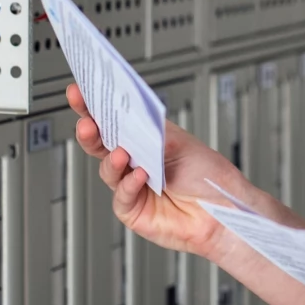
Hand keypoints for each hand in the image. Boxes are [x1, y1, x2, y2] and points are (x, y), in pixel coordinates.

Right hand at [67, 83, 247, 259]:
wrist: (225, 212)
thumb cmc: (209, 177)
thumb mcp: (179, 143)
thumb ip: (148, 133)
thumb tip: (125, 124)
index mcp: (146, 138)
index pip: (114, 118)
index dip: (94, 106)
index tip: (80, 92)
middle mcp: (136, 160)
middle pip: (101, 143)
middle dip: (90, 131)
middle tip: (87, 124)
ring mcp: (131, 185)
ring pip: (107, 169)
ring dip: (112, 161)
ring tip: (122, 155)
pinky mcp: (132, 209)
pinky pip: (121, 196)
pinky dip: (129, 185)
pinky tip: (141, 178)